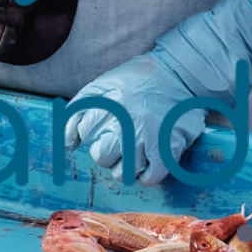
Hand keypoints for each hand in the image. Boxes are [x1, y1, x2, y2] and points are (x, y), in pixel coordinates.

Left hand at [63, 0, 251, 184]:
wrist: (184, 73)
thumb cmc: (140, 78)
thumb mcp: (105, 82)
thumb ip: (80, 107)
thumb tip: (67, 142)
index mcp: (109, 103)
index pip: (83, 132)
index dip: (90, 132)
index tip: (102, 127)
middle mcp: (126, 122)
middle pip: (100, 156)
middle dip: (105, 152)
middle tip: (117, 142)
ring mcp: (148, 137)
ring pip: (123, 173)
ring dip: (124, 167)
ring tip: (132, 154)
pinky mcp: (168, 149)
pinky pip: (150, 178)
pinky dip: (146, 176)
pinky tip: (148, 162)